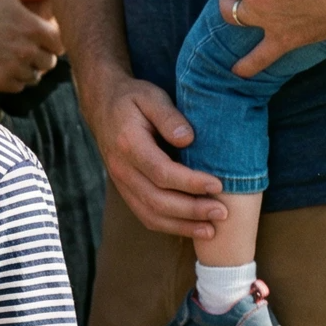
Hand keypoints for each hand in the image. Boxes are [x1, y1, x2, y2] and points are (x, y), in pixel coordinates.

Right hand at [0, 0, 62, 92]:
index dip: (54, 42)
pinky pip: (18, 86)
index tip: (45, 41)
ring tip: (17, 61)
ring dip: (29, 69)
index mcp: (34, 28)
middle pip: (49, 62)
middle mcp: (28, 50)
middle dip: (42, 56)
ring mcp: (14, 67)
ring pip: (34, 76)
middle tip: (31, 51)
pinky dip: (15, 80)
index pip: (60, 44)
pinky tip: (6, 69)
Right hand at [77, 68, 225, 238]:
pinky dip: (169, 226)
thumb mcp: (150, 96)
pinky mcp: (126, 190)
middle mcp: (121, 168)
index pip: (161, 171)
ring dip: (182, 225)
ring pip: (150, 214)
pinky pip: (145, 215)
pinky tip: (192, 227)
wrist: (102, 106)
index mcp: (128, 143)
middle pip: (156, 199)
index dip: (190, 183)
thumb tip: (188, 139)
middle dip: (192, 210)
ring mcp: (121, 182)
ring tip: (211, 229)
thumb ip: (168, 116)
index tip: (217, 184)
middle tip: (222, 212)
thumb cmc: (132, 99)